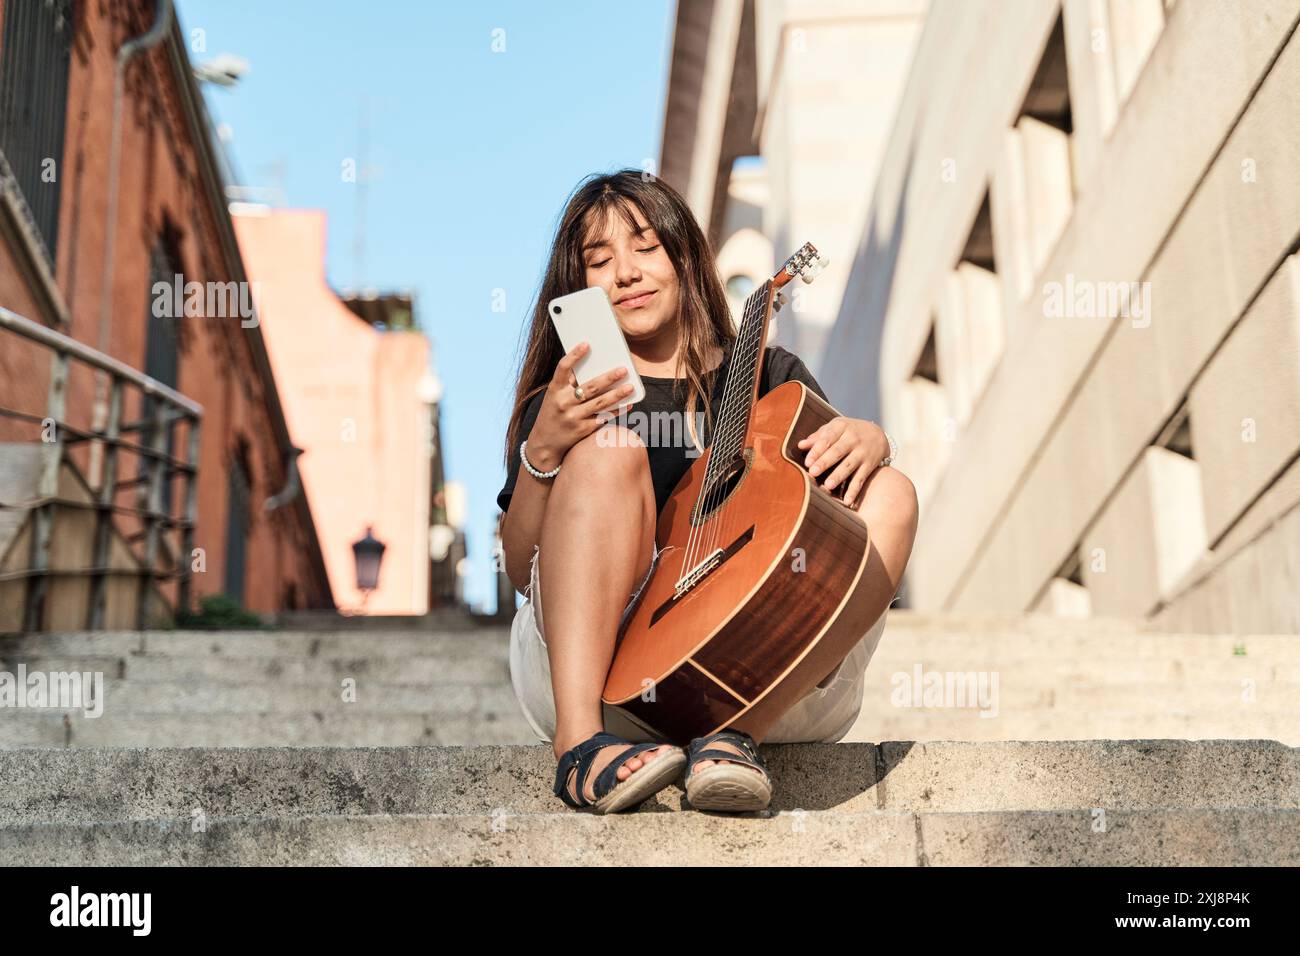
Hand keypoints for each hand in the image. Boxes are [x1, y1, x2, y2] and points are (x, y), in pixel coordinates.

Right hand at [526, 341, 635, 471]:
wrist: (544, 443)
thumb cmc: (553, 413)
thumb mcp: (554, 396)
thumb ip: (569, 383)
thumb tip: (593, 366)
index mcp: (554, 390)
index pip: (562, 368)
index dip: (574, 355)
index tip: (586, 344)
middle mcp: (563, 403)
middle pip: (589, 387)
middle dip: (608, 378)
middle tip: (624, 369)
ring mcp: (573, 417)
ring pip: (600, 403)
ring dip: (617, 395)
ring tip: (630, 387)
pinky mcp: (582, 430)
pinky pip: (603, 418)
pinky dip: (616, 411)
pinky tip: (627, 404)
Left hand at [796, 417, 888, 508]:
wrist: (878, 434)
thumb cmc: (847, 432)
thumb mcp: (834, 428)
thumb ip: (818, 437)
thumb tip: (800, 445)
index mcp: (841, 427)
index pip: (827, 438)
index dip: (817, 450)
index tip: (807, 462)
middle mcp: (853, 439)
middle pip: (837, 451)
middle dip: (825, 462)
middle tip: (813, 472)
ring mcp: (862, 452)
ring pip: (849, 465)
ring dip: (839, 476)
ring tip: (828, 485)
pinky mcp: (870, 465)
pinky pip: (861, 479)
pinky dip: (854, 490)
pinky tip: (847, 501)